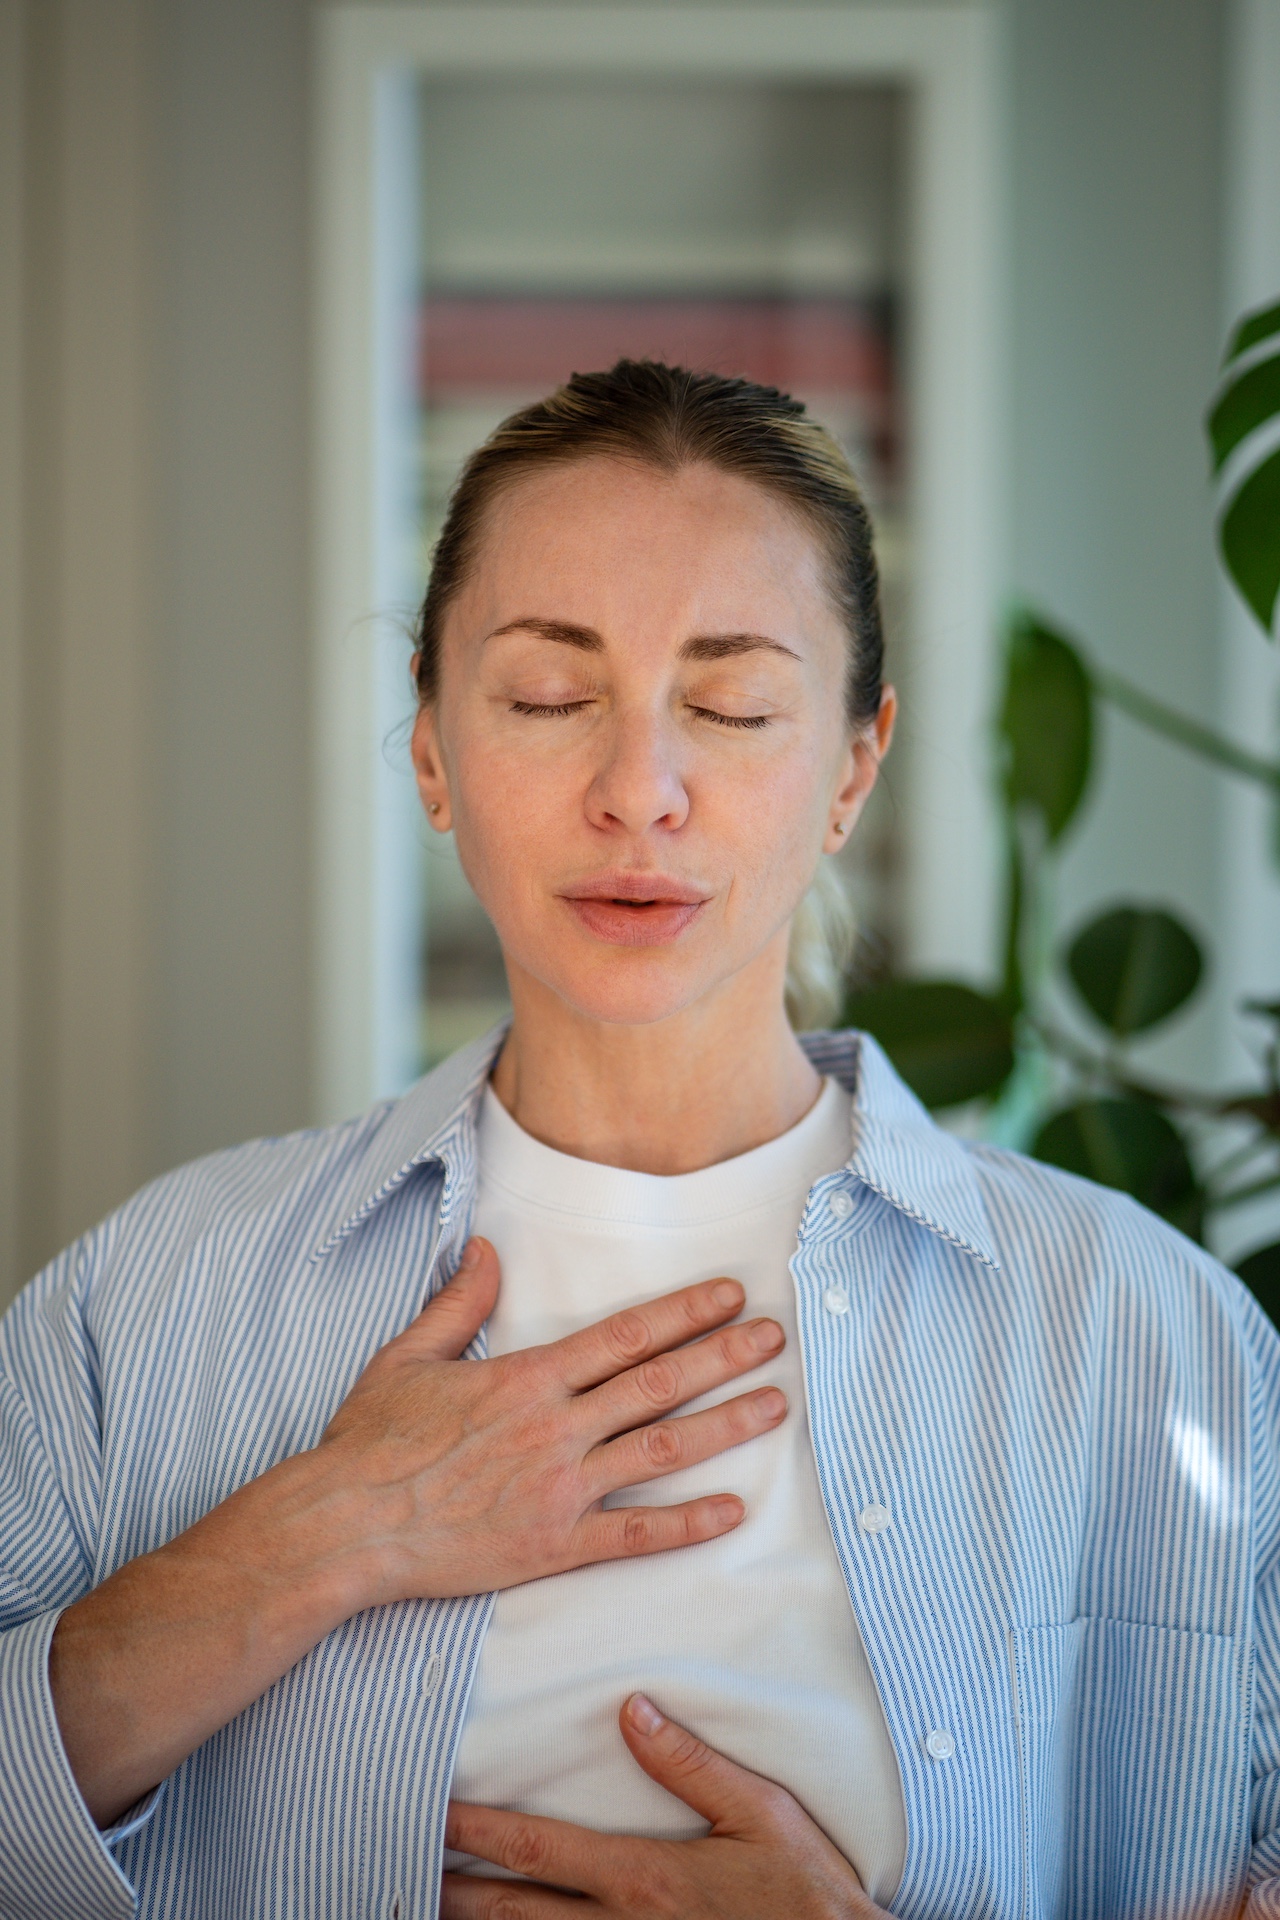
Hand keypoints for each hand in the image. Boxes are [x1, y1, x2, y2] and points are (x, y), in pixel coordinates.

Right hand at [49, 1239, 783, 1828]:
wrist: (345, 1526)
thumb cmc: (369, 1442)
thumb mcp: (408, 1357)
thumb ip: (458, 1303)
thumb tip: (487, 1249)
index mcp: (526, 1379)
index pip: (624, 1336)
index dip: (684, 1312)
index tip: (729, 1295)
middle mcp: (555, 1429)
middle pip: (658, 1385)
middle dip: (724, 1356)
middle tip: (777, 1338)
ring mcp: (559, 1489)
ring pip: (661, 1453)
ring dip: (724, 1427)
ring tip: (775, 1407)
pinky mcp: (553, 1546)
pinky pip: (633, 1537)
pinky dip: (685, 1526)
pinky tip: (731, 1514)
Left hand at [441, 1693, 884, 1918]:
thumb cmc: (803, 1889)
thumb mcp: (760, 1813)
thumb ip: (690, 1763)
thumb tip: (630, 1709)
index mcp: (643, 1878)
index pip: (538, 1850)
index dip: (478, 1831)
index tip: (432, 1809)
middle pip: (514, 1911)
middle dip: (453, 1888)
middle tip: (400, 1862)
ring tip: (432, 1903)